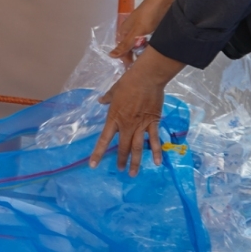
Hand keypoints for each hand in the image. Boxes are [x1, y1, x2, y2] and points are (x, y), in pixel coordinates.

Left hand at [91, 46, 184, 175]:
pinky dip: (156, 152)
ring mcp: (140, 125)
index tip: (93, 165)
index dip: (98, 153)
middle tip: (120, 170)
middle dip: (120, 160)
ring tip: (133, 173)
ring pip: (137, 148)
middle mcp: (126, 125)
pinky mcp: (153, 123)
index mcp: (114, 118)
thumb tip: (100, 100)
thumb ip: (107, 98)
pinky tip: (157, 163)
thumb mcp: (113, 90)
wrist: (146, 78)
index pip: (104, 139)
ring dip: (136, 162)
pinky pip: (154, 140)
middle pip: (122, 147)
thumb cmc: (128, 82)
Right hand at [110, 0, 184, 61]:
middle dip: (136, 55)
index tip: (134, 67)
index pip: (122, 48)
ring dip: (145, 51)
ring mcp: (144, 28)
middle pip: (132, 47)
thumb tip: (111, 56)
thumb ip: (126, 44)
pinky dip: (153, 46)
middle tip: (143, 64)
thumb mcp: (137, 31)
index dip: (126, 58)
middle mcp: (133, 29)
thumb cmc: (151, 12)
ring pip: (142, 45)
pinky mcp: (155, 27)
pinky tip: (158, 49)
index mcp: (125, 29)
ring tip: (151, 58)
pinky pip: (151, 41)